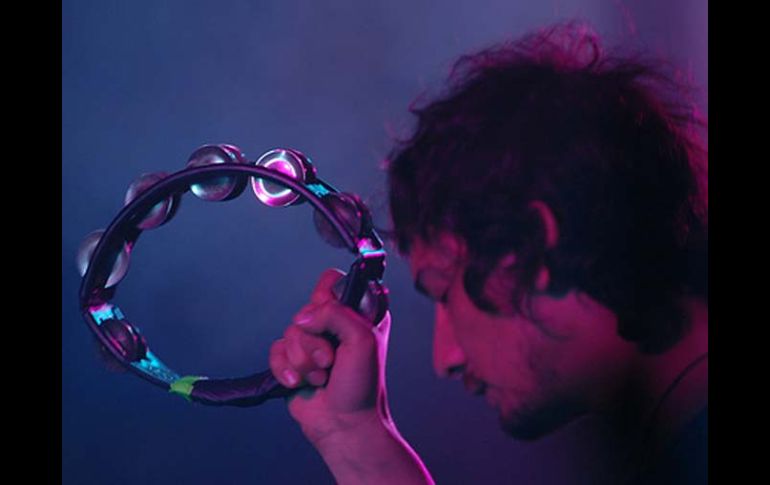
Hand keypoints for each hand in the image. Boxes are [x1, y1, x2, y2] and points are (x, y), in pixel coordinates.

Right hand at [269, 268, 391, 446]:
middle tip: (331, 361)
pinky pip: (275, 351)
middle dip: (314, 341)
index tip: (333, 322)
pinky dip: (285, 370)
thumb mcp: (362, 339)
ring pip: (288, 332)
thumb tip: (302, 318)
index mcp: (357, 313)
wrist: (344, 425)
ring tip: (321, 377)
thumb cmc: (362, 385)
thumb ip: (335, 314)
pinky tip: (299, 384)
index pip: (333, 282)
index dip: (327, 300)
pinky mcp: (292, 362)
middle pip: (305, 310)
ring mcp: (312, 343)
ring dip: (303, 360)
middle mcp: (333, 325)